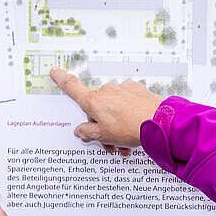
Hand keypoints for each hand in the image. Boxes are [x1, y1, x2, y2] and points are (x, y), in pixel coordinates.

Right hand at [49, 67, 164, 153]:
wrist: (160, 122)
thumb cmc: (132, 128)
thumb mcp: (104, 136)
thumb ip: (88, 132)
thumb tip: (80, 130)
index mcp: (94, 101)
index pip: (72, 88)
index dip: (62, 80)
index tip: (55, 71)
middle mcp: (107, 92)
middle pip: (97, 109)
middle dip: (101, 126)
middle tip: (110, 143)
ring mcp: (123, 90)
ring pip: (113, 109)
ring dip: (117, 126)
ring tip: (126, 143)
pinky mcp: (137, 91)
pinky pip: (127, 105)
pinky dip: (128, 117)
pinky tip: (135, 130)